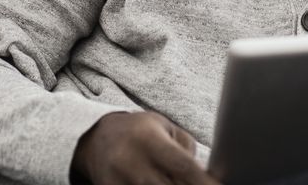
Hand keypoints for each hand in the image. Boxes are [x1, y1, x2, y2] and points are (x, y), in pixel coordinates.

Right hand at [72, 112, 217, 184]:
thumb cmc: (139, 133)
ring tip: (178, 183)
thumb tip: (211, 176)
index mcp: (148, 140)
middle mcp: (131, 162)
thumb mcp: (164, 128)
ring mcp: (118, 182)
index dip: (204, 182)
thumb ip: (187, 150)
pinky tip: (161, 184)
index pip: (183, 167)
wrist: (96, 139)